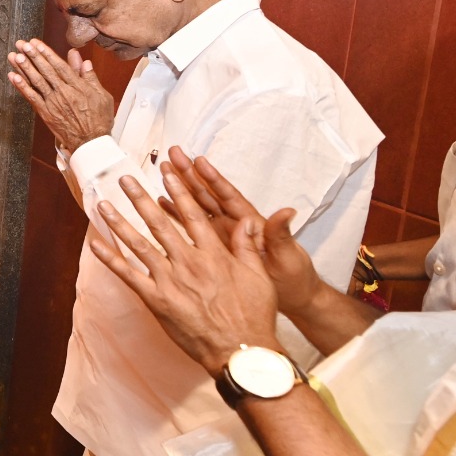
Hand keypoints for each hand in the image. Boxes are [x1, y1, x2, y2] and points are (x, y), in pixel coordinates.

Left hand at [6, 39, 114, 150]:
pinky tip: (13, 76)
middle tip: (22, 44)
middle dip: (32, 56)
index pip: (59, 66)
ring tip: (15, 56)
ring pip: (36, 82)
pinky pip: (31, 97)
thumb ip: (90, 77)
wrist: (91, 142)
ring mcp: (53, 103)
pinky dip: (22, 86)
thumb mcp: (101, 95)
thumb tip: (82, 60)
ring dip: (24, 68)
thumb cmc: (99, 119)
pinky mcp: (46, 113)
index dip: (46, 53)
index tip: (36, 43)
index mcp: (77, 86)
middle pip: (45, 71)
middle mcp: (63, 93)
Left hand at [87, 172, 281, 375]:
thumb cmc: (252, 315)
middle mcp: (189, 263)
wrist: (240, 350)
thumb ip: (248, 246)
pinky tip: (96, 244)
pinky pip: (129, 276)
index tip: (166, 174)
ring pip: (140, 245)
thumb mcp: (259, 276)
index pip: (192, 216)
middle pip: (161, 224)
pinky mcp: (157, 301)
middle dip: (141, 199)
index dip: (178, 193)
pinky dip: (111, 259)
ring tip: (103, 205)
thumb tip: (247, 220)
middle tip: (125, 179)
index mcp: (214, 254)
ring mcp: (170, 281)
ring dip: (120, 223)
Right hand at [157, 148, 324, 316]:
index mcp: (250, 224)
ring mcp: (223, 236)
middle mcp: (234, 226)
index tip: (198, 161)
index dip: (213, 179)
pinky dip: (176, 214)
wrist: (290, 299)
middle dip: (190, 175)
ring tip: (163, 172)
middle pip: (208, 196)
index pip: (228, 197)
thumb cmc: (292, 279)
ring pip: (197, 208)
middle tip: (173, 156)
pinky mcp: (214, 248)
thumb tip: (288, 211)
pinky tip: (162, 204)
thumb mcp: (288, 256)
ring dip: (180, 190)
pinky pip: (191, 227)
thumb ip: (281, 234)